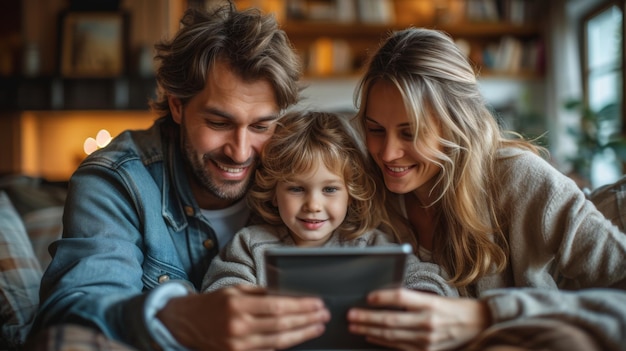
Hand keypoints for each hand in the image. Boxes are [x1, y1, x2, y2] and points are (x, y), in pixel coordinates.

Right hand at [157, 284, 329, 350]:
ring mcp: (238, 345)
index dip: (301, 306)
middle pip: (281, 324)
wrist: (186, 323)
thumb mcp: (236, 290)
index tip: (317, 303)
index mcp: (238, 304)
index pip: (277, 306)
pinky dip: (285, 344)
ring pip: (278, 341)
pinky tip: (299, 337)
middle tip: (323, 315)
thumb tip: (290, 295)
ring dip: (302, 334)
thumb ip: (262, 293)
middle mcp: (238, 326)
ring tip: (317, 327)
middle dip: (306, 320)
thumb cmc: (214, 303)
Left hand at [347, 288, 489, 350]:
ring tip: (355, 326)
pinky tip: (370, 336)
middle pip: (390, 319)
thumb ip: (412, 299)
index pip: (400, 297)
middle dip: (366, 318)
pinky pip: (399, 347)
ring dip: (369, 330)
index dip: (381, 297)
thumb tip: (384, 298)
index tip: (367, 296)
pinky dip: (381, 341)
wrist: (478, 326)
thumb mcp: (434, 298)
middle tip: (350, 315)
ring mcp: (426, 340)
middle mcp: (427, 322)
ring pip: (391, 335)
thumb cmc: (454, 308)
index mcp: (430, 303)